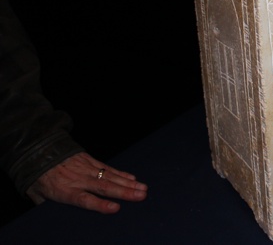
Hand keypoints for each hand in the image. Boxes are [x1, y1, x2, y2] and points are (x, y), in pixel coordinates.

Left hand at [25, 152, 147, 212]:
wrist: (39, 151)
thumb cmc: (39, 178)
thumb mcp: (37, 194)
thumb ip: (48, 205)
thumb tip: (54, 215)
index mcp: (65, 191)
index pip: (85, 199)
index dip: (100, 204)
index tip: (116, 208)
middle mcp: (79, 179)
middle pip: (104, 187)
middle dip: (124, 192)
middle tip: (141, 196)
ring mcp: (86, 168)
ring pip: (110, 176)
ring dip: (128, 183)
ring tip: (143, 189)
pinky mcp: (90, 160)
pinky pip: (108, 168)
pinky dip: (121, 173)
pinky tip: (133, 178)